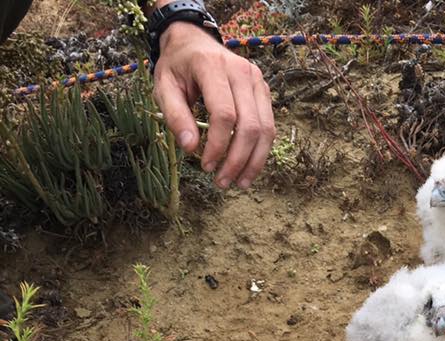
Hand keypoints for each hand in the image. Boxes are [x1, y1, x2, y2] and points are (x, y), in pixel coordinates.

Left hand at [153, 21, 274, 188]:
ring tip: (239, 183)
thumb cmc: (177, 67)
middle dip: (237, 160)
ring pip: (265, 129)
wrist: (193, 42)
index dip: (218, 146)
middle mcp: (241, 71)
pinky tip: (248, 168)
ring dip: (254, 161)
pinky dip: (260, 151)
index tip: (206, 167)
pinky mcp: (263, 90)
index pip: (224, 114)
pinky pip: (268, 126)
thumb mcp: (164, 88)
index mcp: (212, 66)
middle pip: (249, 125)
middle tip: (222, 183)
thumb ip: (175, 116)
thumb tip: (191, 148)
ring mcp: (256, 80)